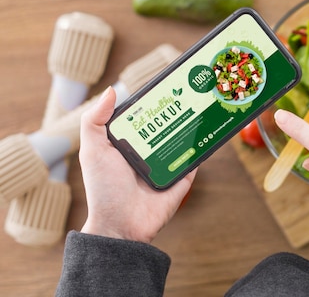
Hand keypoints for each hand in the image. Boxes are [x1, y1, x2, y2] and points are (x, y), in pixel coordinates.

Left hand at [79, 87, 195, 242]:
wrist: (122, 225)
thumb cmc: (104, 189)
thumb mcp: (94, 151)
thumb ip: (95, 121)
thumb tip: (111, 90)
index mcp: (130, 143)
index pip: (145, 117)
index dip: (155, 102)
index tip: (167, 85)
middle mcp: (149, 151)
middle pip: (167, 125)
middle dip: (179, 110)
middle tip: (192, 90)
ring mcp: (168, 164)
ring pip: (184, 139)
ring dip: (194, 125)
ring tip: (205, 105)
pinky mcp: (183, 178)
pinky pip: (195, 159)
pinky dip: (204, 146)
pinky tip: (212, 129)